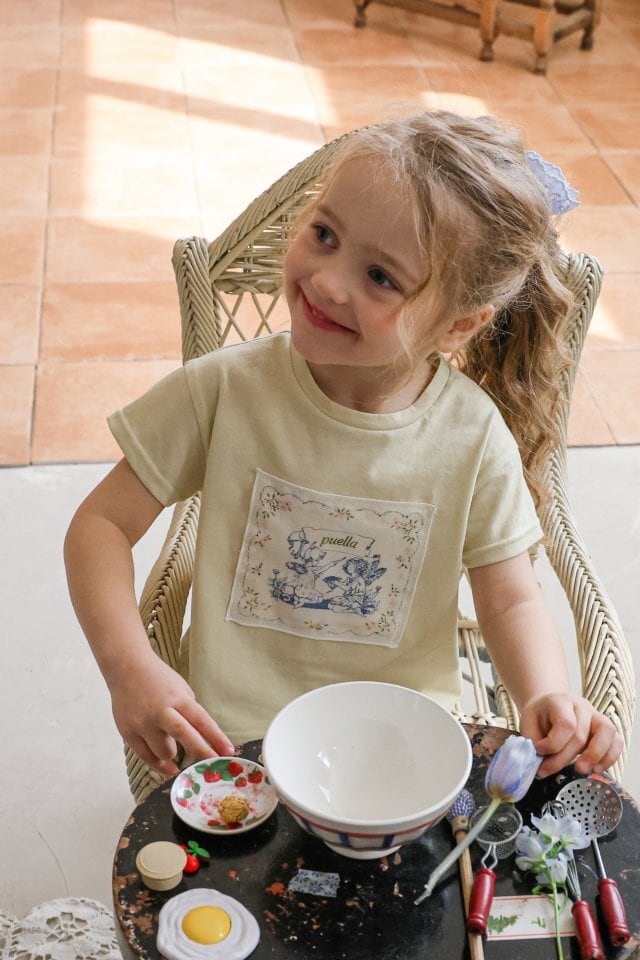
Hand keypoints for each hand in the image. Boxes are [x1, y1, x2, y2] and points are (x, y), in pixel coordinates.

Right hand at [109, 649, 234, 776]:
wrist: (126, 668)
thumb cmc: (158, 679)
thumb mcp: (181, 689)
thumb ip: (189, 712)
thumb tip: (201, 739)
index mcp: (178, 698)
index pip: (202, 720)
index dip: (216, 738)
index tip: (228, 752)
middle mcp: (161, 711)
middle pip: (185, 736)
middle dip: (201, 752)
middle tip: (212, 764)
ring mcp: (143, 723)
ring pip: (165, 752)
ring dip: (173, 754)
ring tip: (174, 748)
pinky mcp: (128, 732)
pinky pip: (146, 756)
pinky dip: (159, 764)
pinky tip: (169, 767)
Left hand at [519, 693, 623, 777]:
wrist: (548, 705)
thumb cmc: (539, 716)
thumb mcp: (528, 724)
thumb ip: (533, 743)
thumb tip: (539, 765)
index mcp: (560, 701)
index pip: (566, 724)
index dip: (552, 744)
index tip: (538, 751)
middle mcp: (582, 706)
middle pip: (581, 735)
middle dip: (564, 758)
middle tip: (548, 770)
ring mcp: (596, 715)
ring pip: (607, 733)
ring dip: (595, 756)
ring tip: (580, 770)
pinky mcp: (605, 728)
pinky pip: (617, 741)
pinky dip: (610, 757)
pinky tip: (596, 769)